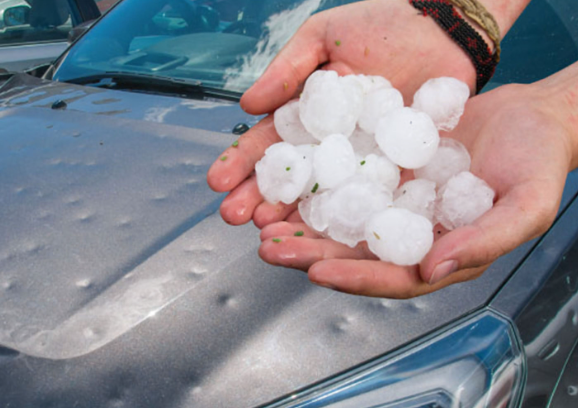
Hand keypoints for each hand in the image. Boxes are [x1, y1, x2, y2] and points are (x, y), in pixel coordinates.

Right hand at [208, 0, 478, 227]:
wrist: (443, 28)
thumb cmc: (380, 25)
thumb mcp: (322, 37)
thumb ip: (286, 70)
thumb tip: (247, 105)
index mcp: (306, 116)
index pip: (267, 143)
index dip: (241, 162)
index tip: (217, 181)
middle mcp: (329, 145)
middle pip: (289, 177)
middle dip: (257, 198)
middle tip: (233, 217)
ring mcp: (360, 161)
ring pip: (321, 195)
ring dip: (292, 216)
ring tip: (267, 230)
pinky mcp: (396, 170)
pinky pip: (369, 196)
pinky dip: (347, 216)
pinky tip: (324, 232)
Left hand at [258, 82, 574, 297]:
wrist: (530, 117)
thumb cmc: (538, 165)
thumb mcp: (527, 206)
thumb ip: (485, 241)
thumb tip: (431, 270)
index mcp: (442, 256)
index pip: (393, 278)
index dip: (355, 278)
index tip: (316, 272)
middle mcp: (412, 235)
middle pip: (356, 254)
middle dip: (311, 255)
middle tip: (270, 249)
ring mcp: (396, 203)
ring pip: (343, 221)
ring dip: (303, 225)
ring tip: (264, 224)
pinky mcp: (386, 172)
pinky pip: (347, 181)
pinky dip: (318, 186)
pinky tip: (291, 184)